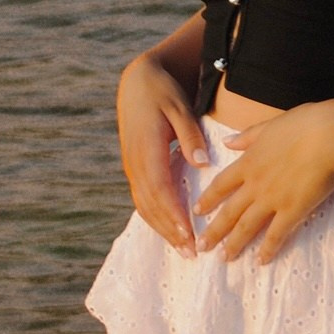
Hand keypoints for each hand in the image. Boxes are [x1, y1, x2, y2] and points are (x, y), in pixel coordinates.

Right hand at [117, 51, 206, 255]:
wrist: (137, 82)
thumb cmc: (162, 91)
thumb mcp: (178, 106)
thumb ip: (189, 135)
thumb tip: (201, 162)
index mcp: (146, 149)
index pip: (160, 189)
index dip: (173, 214)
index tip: (189, 233)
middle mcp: (135, 163)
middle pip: (151, 205)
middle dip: (171, 231)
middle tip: (191, 252)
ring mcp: (132, 167)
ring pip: (145, 206)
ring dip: (163, 230)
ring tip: (183, 249)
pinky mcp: (135, 168)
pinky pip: (143, 199)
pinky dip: (156, 218)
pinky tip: (171, 230)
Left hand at [194, 101, 333, 262]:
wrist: (329, 136)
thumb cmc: (304, 124)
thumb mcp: (269, 125)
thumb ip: (247, 136)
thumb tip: (226, 141)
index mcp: (249, 161)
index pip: (221, 184)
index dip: (208, 199)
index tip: (198, 211)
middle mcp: (255, 184)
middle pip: (229, 211)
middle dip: (214, 231)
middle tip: (201, 246)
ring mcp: (272, 199)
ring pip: (247, 226)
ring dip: (234, 244)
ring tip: (224, 258)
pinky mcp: (293, 210)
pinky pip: (276, 234)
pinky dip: (267, 249)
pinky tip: (261, 261)